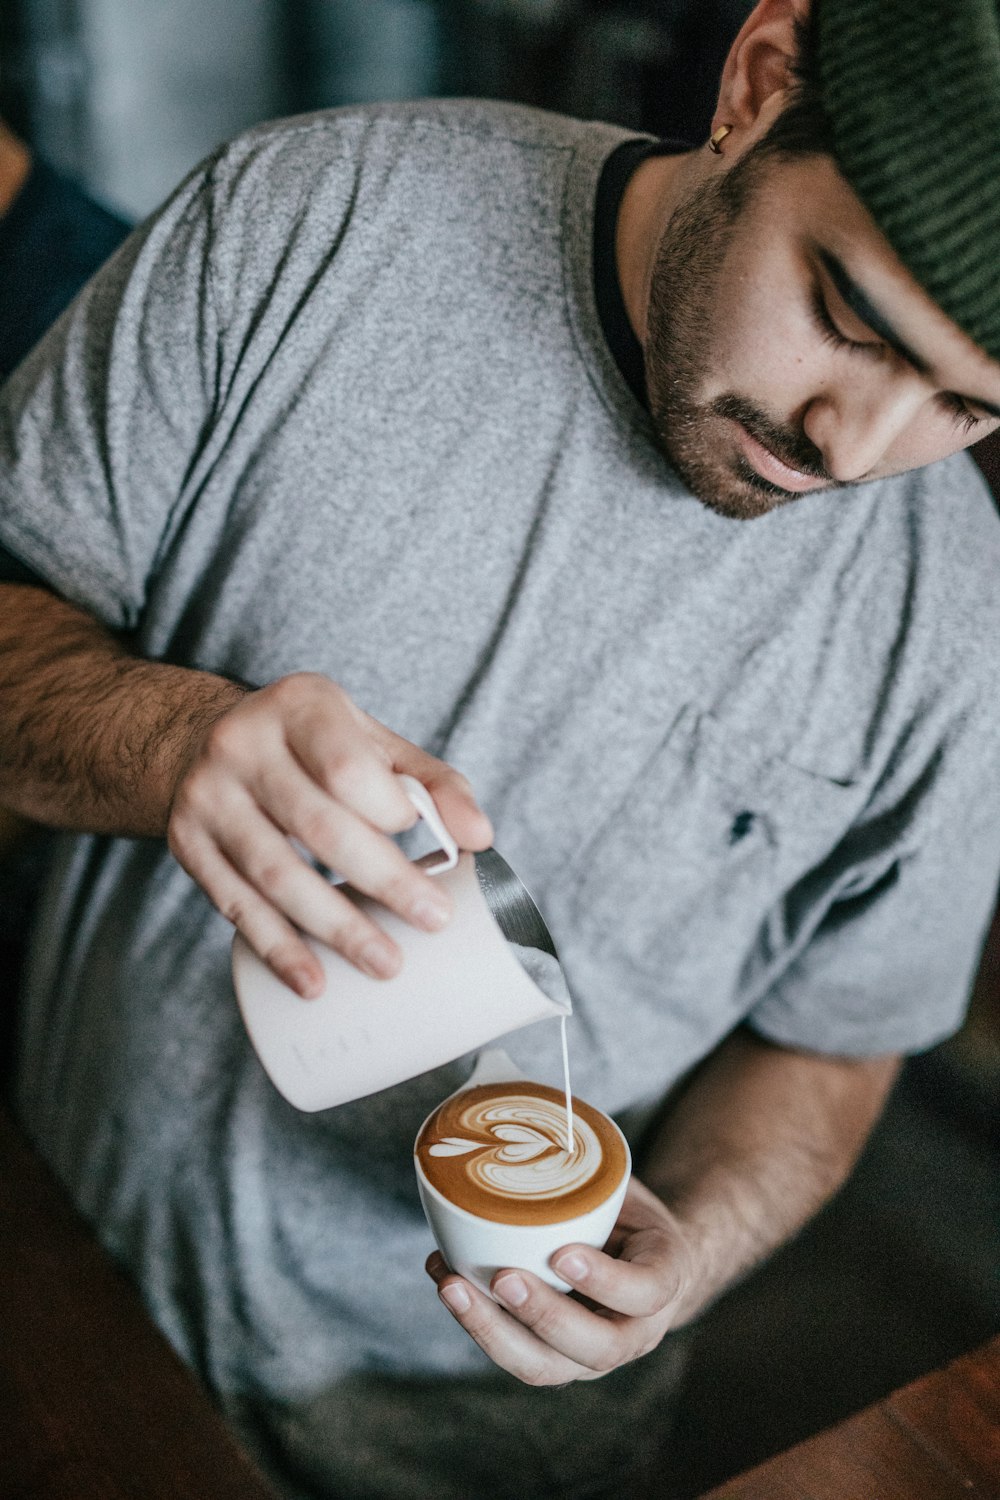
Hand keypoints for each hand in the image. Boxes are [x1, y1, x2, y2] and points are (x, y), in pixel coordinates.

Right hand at [166, 672, 491, 994]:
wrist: (199, 739)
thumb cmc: (307, 745)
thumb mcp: (367, 740)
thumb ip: (430, 781)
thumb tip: (479, 836)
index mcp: (299, 706)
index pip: (346, 765)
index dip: (388, 811)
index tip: (425, 843)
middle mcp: (242, 745)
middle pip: (317, 825)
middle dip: (382, 880)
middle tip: (432, 919)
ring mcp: (208, 796)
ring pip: (275, 874)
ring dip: (335, 927)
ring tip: (385, 963)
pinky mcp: (187, 843)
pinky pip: (235, 905)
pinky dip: (277, 948)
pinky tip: (312, 980)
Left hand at [425, 1178, 694, 1385]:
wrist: (642, 1259)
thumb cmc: (627, 1212)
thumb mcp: (626, 1184)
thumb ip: (591, 1160)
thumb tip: (526, 1099)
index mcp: (663, 1280)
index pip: (644, 1291)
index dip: (605, 1280)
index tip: (563, 1253)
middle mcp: (633, 1331)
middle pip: (595, 1347)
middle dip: (543, 1315)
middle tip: (502, 1276)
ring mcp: (590, 1355)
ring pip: (545, 1367)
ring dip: (492, 1330)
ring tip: (452, 1285)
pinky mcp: (553, 1357)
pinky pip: (515, 1353)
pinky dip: (476, 1321)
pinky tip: (445, 1278)